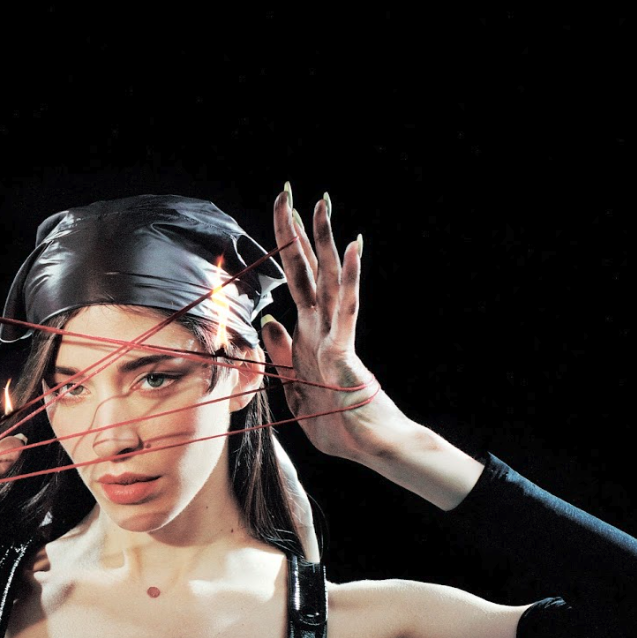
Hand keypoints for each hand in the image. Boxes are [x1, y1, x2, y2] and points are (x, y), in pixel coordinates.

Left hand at [261, 186, 406, 462]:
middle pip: (307, 269)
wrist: (368, 448)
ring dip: (324, 239)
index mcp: (308, 334)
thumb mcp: (295, 387)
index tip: (279, 215)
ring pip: (329, 277)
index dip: (284, 249)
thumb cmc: (336, 422)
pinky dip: (350, 277)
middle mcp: (323, 326)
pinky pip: (346, 309)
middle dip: (295, 229)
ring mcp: (337, 334)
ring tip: (322, 201)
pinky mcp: (344, 351)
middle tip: (288, 189)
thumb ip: (282, 354)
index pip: (293, 281)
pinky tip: (353, 247)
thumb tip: (268, 318)